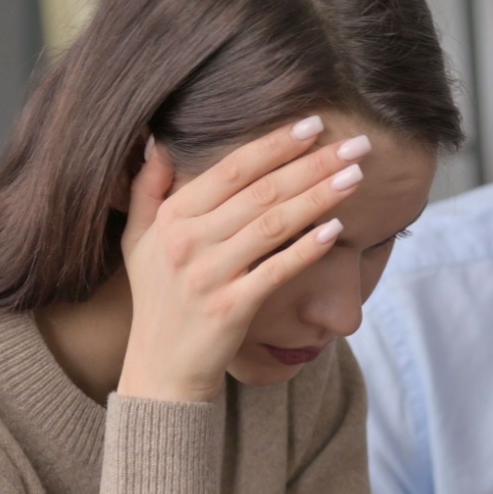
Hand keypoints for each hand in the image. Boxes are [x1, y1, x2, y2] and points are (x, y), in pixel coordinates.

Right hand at [117, 118, 369, 402]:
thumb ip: (147, 190)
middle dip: (312, 163)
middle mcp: (188, 242)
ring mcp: (209, 276)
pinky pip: (276, 272)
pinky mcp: (230, 309)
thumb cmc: (158, 299)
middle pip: (261, 192)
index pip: (231, 169)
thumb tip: (156, 141)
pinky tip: (335, 230)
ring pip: (272, 225)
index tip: (313, 125)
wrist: (162, 368)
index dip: (274, 144)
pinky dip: (306, 249)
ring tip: (355, 176)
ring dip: (318, 196)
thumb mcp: (137, 241)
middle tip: (354, 144)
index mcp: (171, 218)